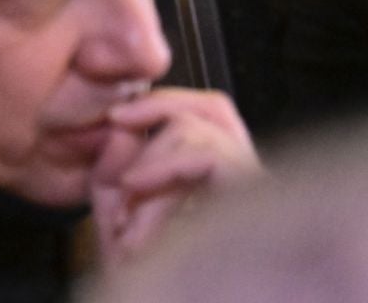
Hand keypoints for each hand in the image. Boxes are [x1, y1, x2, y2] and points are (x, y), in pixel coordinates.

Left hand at [89, 88, 259, 266]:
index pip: (210, 110)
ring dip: (150, 167)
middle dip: (157, 123)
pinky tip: (134, 188)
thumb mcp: (114, 209)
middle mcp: (248, 179)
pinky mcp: (257, 202)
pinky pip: (211, 157)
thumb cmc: (140, 270)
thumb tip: (123, 126)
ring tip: (128, 214)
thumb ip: (112, 164)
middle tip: (119, 156)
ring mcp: (259, 192)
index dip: (164, 101)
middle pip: (214, 109)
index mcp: (218, 175)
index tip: (115, 116)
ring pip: (199, 135)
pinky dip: (164, 165)